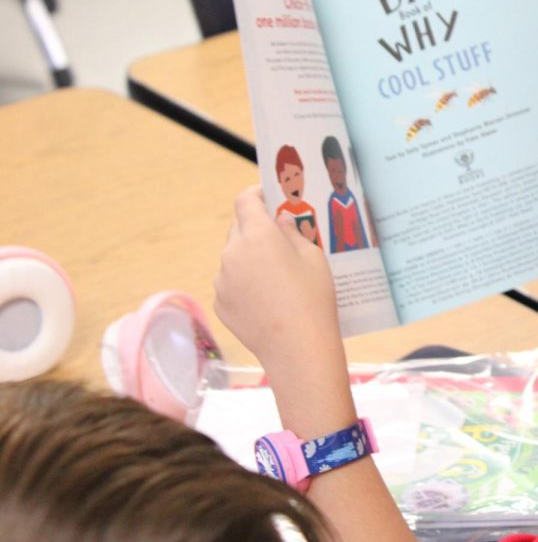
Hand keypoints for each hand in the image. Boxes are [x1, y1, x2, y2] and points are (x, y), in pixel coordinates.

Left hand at [214, 186, 341, 372]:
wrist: (297, 347)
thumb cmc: (312, 297)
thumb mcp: (313, 257)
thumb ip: (292, 233)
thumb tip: (280, 221)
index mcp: (257, 235)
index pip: (245, 201)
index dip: (256, 194)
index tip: (268, 196)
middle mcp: (232, 253)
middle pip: (238, 228)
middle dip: (256, 228)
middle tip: (279, 239)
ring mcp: (222, 280)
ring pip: (234, 257)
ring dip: (250, 257)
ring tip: (276, 276)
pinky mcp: (220, 303)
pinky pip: (231, 283)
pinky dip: (244, 283)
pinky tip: (267, 299)